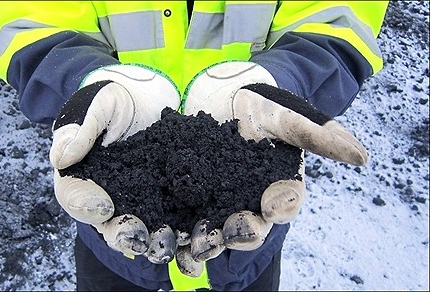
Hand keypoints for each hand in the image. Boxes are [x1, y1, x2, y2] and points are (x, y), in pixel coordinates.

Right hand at [50, 64, 180, 260]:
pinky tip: (197, 244)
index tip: (103, 206)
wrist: (148, 96)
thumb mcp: (97, 104)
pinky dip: (185, 238)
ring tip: (168, 244)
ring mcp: (141, 204)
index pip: (75, 196)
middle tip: (139, 236)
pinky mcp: (171, 203)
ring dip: (155, 243)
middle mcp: (110, 198)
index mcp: (84, 177)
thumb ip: (81, 127)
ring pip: (143, 232)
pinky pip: (175, 225)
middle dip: (124, 234)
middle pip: (109, 225)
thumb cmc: (115, 99)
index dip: (85, 204)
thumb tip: (62, 158)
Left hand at [181, 61, 367, 261]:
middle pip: (243, 228)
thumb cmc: (264, 106)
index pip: (282, 205)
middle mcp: (245, 202)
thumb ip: (320, 135)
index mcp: (274, 189)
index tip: (271, 203)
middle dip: (234, 235)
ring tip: (188, 247)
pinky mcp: (182, 196)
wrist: (224, 94)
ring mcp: (213, 202)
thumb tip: (362, 157)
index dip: (279, 207)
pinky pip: (176, 217)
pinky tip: (157, 233)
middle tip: (222, 236)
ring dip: (200, 244)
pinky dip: (168, 229)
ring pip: (209, 231)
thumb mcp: (290, 114)